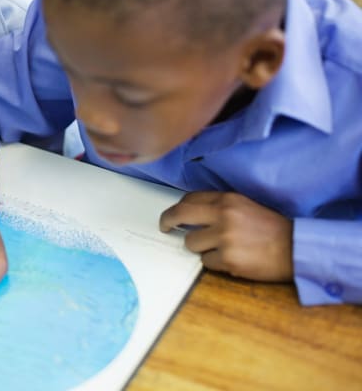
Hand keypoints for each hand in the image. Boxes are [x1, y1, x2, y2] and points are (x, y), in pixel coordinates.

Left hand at [159, 191, 292, 280]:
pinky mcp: (227, 259)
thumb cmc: (271, 228)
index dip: (178, 208)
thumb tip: (191, 214)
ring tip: (220, 248)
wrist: (295, 248)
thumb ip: (219, 207)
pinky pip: (205, 262)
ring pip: (191, 243)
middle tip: (166, 228)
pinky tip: (230, 259)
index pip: (189, 199)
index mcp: (227, 200)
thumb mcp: (245, 206)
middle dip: (168, 222)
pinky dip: (214, 262)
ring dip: (200, 247)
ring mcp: (224, 238)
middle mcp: (223, 215)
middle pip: (179, 215)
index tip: (173, 215)